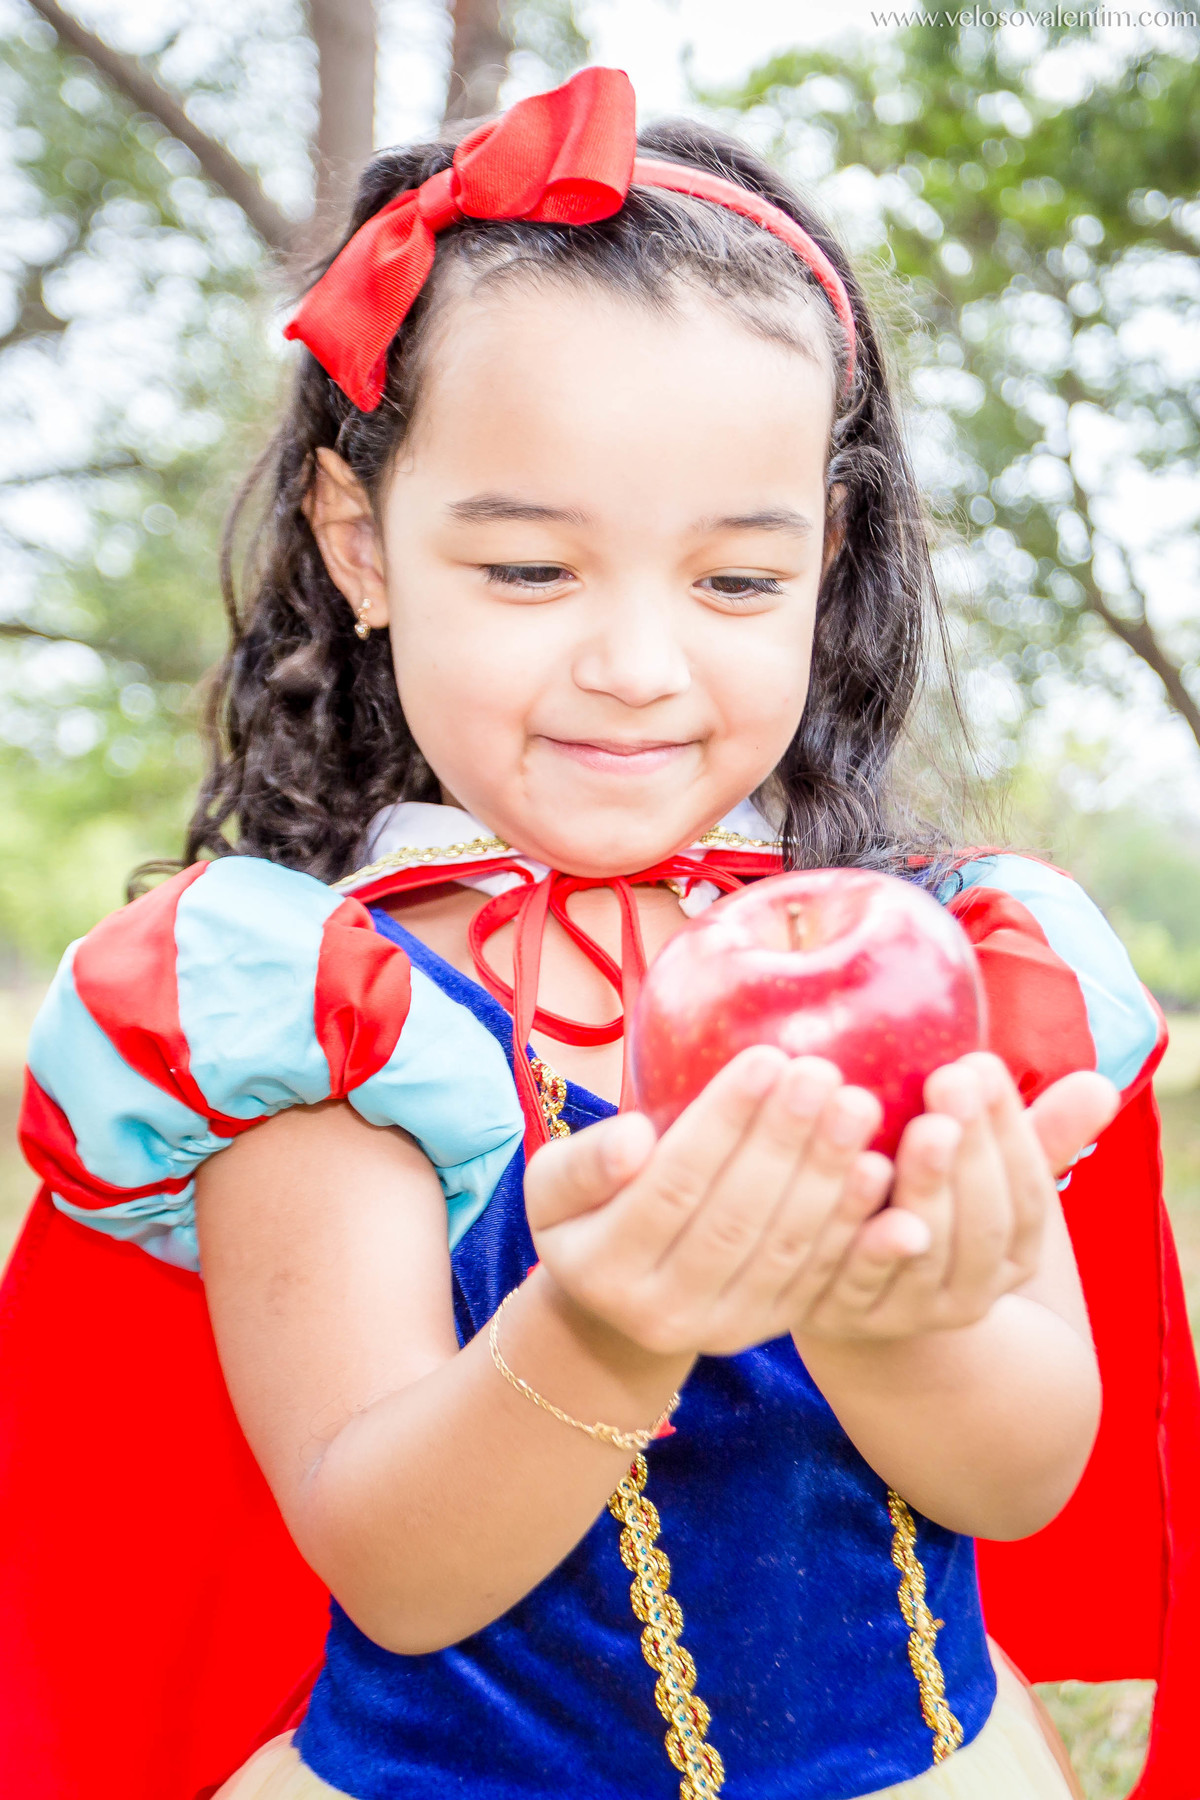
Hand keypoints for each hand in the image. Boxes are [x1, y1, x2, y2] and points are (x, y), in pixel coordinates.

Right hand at [525, 1046, 900, 1357]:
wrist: (618, 1307)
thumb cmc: (585, 1217)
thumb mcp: (553, 1190)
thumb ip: (583, 1164)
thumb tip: (637, 1137)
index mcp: (603, 1269)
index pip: (673, 1186)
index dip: (723, 1123)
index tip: (765, 1058)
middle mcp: (663, 1312)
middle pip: (736, 1218)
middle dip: (784, 1140)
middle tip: (822, 1072)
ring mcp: (721, 1329)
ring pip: (784, 1248)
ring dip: (827, 1175)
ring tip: (858, 1105)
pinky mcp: (767, 1328)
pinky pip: (816, 1276)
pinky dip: (851, 1225)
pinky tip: (877, 1170)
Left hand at [792, 1052, 1117, 1342]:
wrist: (854, 1296)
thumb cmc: (928, 1208)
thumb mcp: (981, 1176)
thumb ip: (1038, 1134)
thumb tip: (1099, 1085)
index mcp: (1014, 1257)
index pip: (1028, 1197)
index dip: (1011, 1133)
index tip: (984, 1067)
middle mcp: (972, 1294)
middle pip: (983, 1224)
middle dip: (972, 1151)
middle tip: (951, 1080)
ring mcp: (911, 1311)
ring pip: (927, 1249)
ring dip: (928, 1183)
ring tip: (922, 1123)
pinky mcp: (848, 1314)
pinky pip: (860, 1275)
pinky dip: (870, 1232)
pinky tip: (866, 1173)